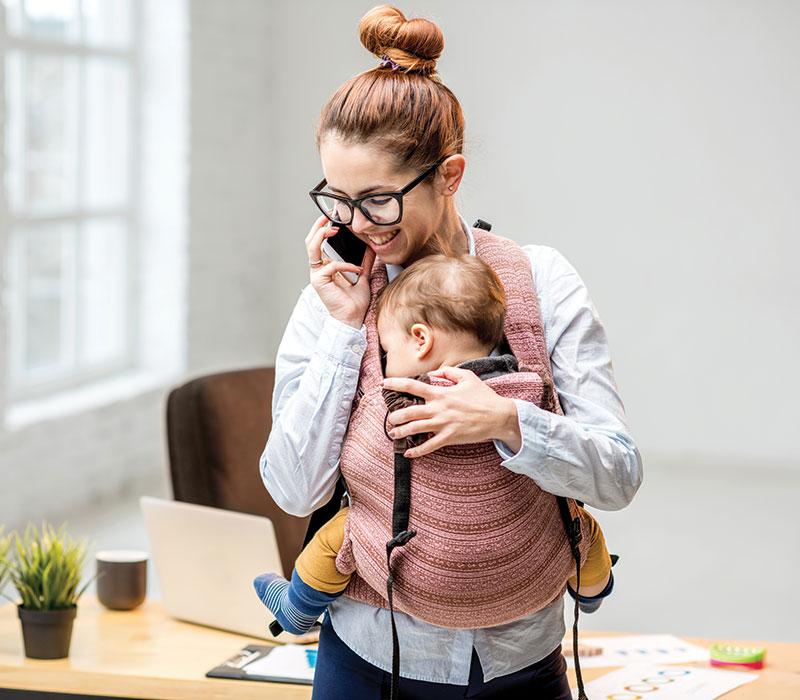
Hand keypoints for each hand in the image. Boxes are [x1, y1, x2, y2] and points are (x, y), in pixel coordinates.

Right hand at [305, 215, 375, 328]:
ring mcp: (316, 275)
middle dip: (318, 225)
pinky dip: (345, 265)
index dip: (323, 227)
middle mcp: (318, 270)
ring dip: (321, 235)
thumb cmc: (355, 303)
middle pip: (310, 241)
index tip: (336, 216)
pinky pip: (331, 266)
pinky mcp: (319, 282)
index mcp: (326, 267)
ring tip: (335, 229)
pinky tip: (356, 270)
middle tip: (331, 215)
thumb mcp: (362, 276)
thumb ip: (364, 262)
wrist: (353, 319)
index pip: (319, 242)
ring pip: (312, 248)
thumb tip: (371, 247)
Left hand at [383, 366, 521, 457]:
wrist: (499, 416)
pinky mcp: (450, 437)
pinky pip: (429, 446)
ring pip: (415, 429)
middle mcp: (439, 409)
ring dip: (401, 432)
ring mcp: (443, 424)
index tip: (384, 384)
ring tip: (393, 433)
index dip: (396, 384)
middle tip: (389, 418)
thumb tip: (433, 374)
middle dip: (394, 416)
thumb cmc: (483, 396)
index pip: (413, 386)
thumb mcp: (467, 377)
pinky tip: (408, 453)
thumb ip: (448, 373)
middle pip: (409, 412)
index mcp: (441, 393)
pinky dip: (417, 451)